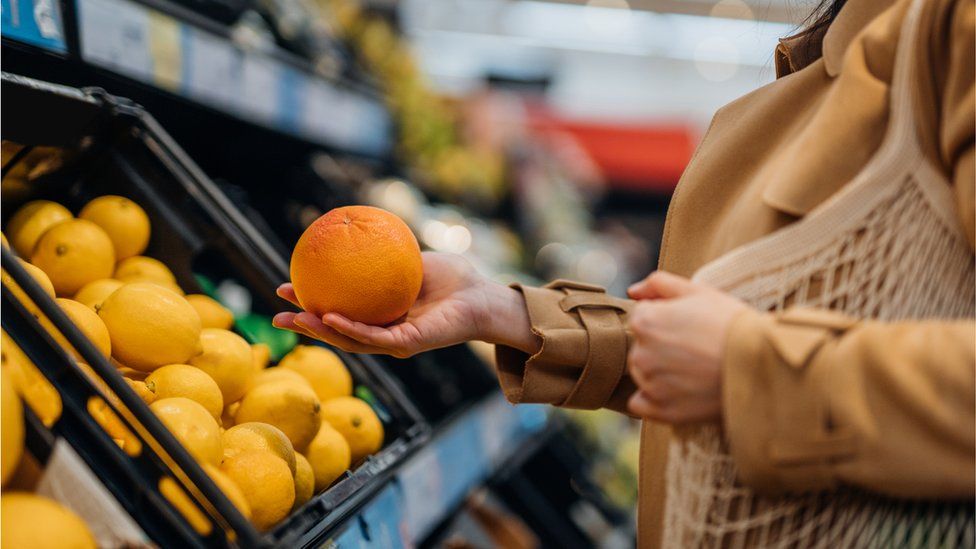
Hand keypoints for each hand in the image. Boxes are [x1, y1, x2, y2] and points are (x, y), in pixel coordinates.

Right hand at [272, 252, 539, 357]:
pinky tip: (328, 318)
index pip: (338, 311)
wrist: (483, 295)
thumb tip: (353, 226)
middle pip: (336, 331)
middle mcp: (383, 332)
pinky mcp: (408, 346)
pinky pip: (374, 338)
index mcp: (380, 315)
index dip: (311, 303)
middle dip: (305, 325)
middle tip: (276, 314)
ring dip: (319, 331)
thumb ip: (385, 250)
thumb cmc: (452, 277)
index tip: (287, 288)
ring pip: (348, 340)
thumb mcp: (411, 257)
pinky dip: (350, 329)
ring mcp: (394, 342)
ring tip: (294, 319)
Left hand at [624, 271, 748, 423]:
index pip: (643, 319)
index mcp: (645, 322)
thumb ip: (659, 284)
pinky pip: (642, 404)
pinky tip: (679, 392)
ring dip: (660, 373)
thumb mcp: (698, 291)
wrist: (763, 364)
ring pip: (643, 375)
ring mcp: (650, 385)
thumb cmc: (732, 324)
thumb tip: (633, 291)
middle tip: (696, 350)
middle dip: (661, 347)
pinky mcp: (662, 411)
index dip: (668, 320)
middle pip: (641, 348)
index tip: (691, 327)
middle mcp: (640, 354)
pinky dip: (655, 399)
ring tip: (695, 370)